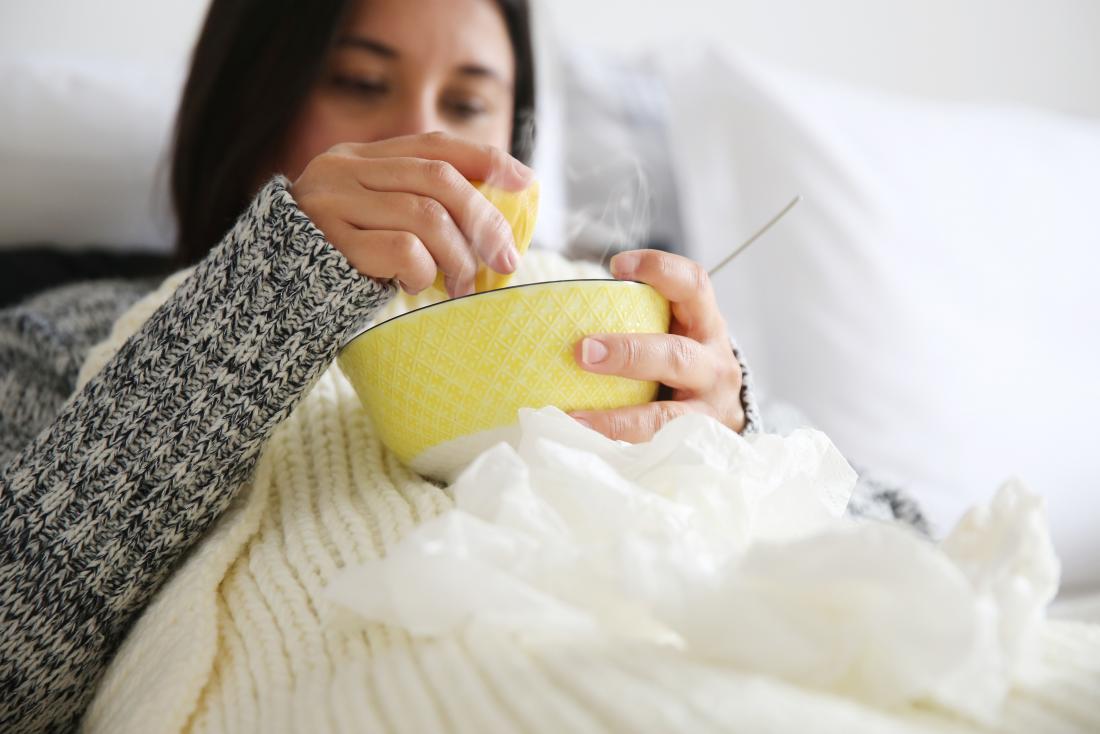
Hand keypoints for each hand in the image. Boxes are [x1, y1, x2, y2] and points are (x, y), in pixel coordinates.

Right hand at [290, 132, 533, 297]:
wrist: (265, 300)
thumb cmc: (335, 266)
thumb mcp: (375, 223)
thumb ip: (416, 207)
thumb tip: (493, 222)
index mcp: (359, 158)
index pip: (433, 144)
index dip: (486, 159)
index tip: (525, 182)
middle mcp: (342, 170)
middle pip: (439, 179)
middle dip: (484, 220)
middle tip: (504, 259)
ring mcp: (331, 204)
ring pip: (426, 215)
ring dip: (458, 256)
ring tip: (461, 285)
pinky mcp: (329, 244)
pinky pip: (402, 250)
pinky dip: (423, 272)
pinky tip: (417, 287)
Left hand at [570, 249, 745, 440]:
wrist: (726, 414)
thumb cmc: (686, 362)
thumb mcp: (678, 331)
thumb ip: (643, 317)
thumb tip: (565, 307)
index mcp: (706, 325)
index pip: (693, 285)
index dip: (660, 269)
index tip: (617, 266)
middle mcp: (715, 365)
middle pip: (677, 356)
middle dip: (629, 354)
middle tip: (583, 351)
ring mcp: (709, 410)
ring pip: (668, 416)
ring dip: (619, 419)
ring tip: (575, 419)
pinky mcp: (695, 444)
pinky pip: (656, 449)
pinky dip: (620, 448)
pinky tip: (586, 445)